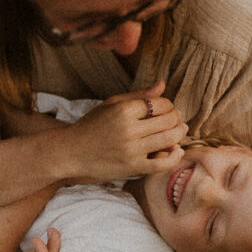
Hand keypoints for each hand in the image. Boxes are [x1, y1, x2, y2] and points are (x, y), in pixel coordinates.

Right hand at [61, 81, 188, 181]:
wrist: (72, 151)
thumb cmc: (92, 125)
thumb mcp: (113, 104)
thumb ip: (139, 95)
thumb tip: (162, 83)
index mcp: (124, 110)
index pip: (160, 104)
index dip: (168, 104)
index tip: (166, 107)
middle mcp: (129, 129)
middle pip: (168, 120)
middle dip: (176, 117)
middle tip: (176, 118)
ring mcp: (131, 150)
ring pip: (169, 139)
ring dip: (179, 133)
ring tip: (179, 130)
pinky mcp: (132, 167)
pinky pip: (162, 163)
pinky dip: (174, 157)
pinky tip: (177, 150)